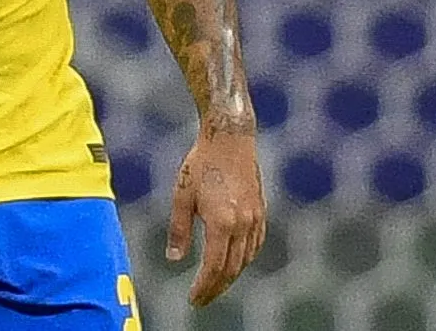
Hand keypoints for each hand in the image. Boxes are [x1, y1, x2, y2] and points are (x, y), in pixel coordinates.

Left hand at [165, 117, 265, 306]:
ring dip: (230, 276)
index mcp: (222, 222)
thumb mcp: (182, 196)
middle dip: (216, 288)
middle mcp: (243, 224)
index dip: (203, 287)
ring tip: (214, 284)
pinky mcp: (260, 210)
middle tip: (201, 299)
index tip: (193, 299)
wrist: (230, 137)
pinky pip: (255, 244)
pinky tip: (234, 262)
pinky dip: (244, 259)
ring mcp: (255, 217)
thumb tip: (175, 259)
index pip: (214, 267)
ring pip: (246, 259)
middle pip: (232, 269)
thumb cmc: (201, 163)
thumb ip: (179, 230)